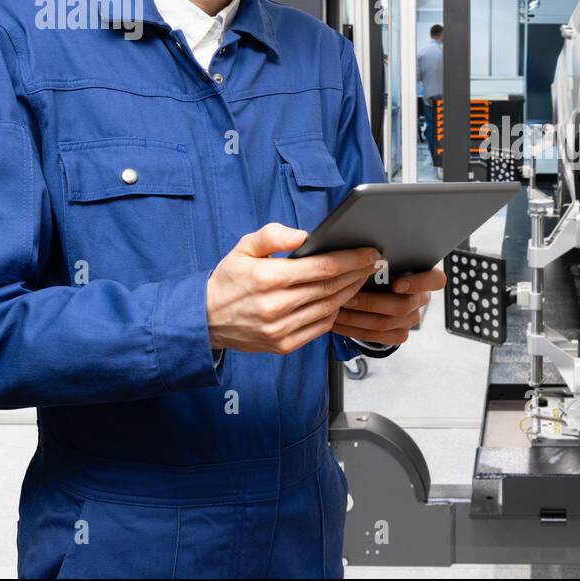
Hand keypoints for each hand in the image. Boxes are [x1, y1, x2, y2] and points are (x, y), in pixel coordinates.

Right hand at [206, 222, 379, 354]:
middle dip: (357, 274)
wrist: (206, 319)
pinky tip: (342, 300)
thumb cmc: (228, 280)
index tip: (369, 253)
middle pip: (331, 288)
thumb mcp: (243, 248)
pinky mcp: (283, 345)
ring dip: (351, 293)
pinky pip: (320, 327)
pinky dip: (335, 313)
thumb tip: (304, 235)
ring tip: (361, 278)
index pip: (322, 267)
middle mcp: (276, 305)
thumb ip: (272, 235)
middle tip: (373, 263)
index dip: (351, 259)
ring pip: (330, 308)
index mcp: (268, 278)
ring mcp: (280, 328)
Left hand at [332, 267, 445, 345]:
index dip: (418, 283)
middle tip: (349, 297)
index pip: (436, 280)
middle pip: (403, 306)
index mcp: (427, 277)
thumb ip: (381, 258)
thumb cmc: (381, 270)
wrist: (380, 292)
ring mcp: (411, 319)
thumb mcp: (386, 260)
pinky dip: (353, 329)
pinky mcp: (399, 334)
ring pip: (385, 323)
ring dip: (356, 317)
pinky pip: (376, 336)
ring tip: (337, 307)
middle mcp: (421, 299)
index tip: (397, 284)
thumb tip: (363, 252)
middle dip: (371, 302)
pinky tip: (338, 322)